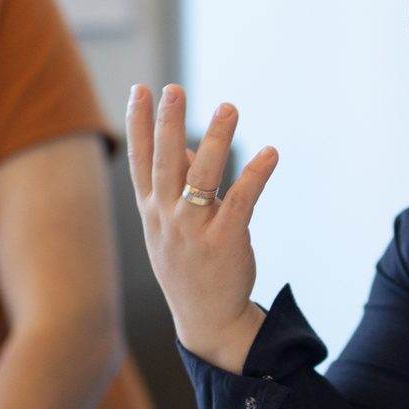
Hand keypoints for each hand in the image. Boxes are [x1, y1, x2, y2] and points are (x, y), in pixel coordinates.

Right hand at [127, 84, 279, 371]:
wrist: (206, 320)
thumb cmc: (189, 266)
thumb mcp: (169, 227)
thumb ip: (178, 186)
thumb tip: (193, 145)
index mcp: (151, 211)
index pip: (141, 160)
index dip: (139, 124)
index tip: (139, 90)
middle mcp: (168, 217)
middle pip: (166, 162)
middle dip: (168, 123)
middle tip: (173, 89)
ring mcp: (194, 231)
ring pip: (203, 177)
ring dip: (216, 140)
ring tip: (229, 107)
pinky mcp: (225, 242)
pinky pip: (241, 202)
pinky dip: (255, 175)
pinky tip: (269, 152)